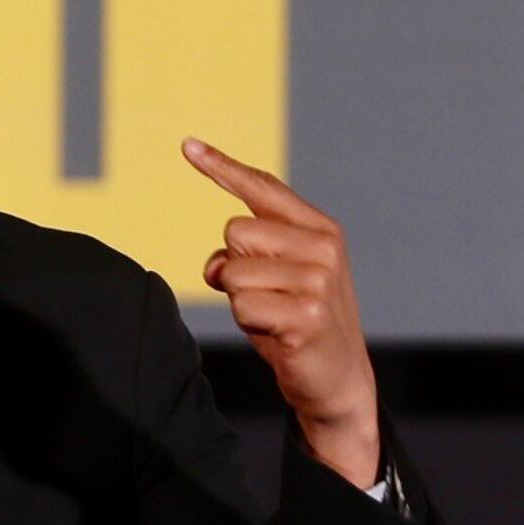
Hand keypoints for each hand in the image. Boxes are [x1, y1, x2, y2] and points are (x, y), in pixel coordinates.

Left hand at [185, 138, 382, 491]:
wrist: (335, 379)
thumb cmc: (294, 321)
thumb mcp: (272, 277)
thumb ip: (244, 253)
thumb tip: (216, 266)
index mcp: (320, 229)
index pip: (264, 188)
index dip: (222, 167)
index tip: (187, 145)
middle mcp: (324, 248)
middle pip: (234, 232)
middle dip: (235, 268)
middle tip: (267, 296)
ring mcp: (319, 281)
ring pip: (232, 272)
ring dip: (240, 299)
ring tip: (274, 316)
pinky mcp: (307, 315)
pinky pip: (241, 305)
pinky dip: (247, 323)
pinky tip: (278, 334)